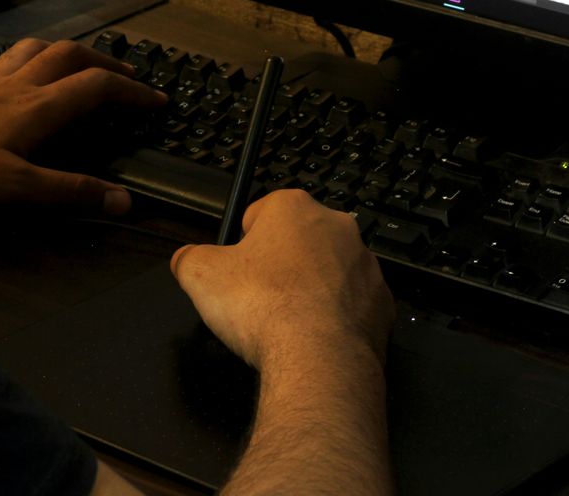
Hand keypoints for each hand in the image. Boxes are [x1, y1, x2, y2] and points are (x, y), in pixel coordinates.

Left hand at [0, 39, 165, 213]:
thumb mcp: (15, 189)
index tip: (156, 101)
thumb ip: (69, 191)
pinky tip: (29, 73)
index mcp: (35, 107)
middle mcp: (17, 85)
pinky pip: (12, 57)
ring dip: (70, 51)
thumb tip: (121, 200)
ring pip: (39, 48)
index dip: (132, 91)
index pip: (97, 86)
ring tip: (86, 64)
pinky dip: (34, 56)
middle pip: (72, 55)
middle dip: (107, 62)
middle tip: (128, 77)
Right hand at [170, 189, 392, 368]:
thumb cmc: (264, 307)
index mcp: (294, 208)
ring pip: (327, 272)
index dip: (241, 243)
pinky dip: (332, 318)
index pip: (259, 214)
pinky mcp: (382, 304)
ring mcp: (365, 267)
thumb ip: (188, 258)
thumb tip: (186, 260)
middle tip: (256, 297)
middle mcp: (337, 228)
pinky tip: (312, 336)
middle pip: (296, 241)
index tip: (235, 269)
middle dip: (278, 264)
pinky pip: (350, 305)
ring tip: (284, 322)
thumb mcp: (198, 274)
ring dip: (307, 289)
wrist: (319, 360)